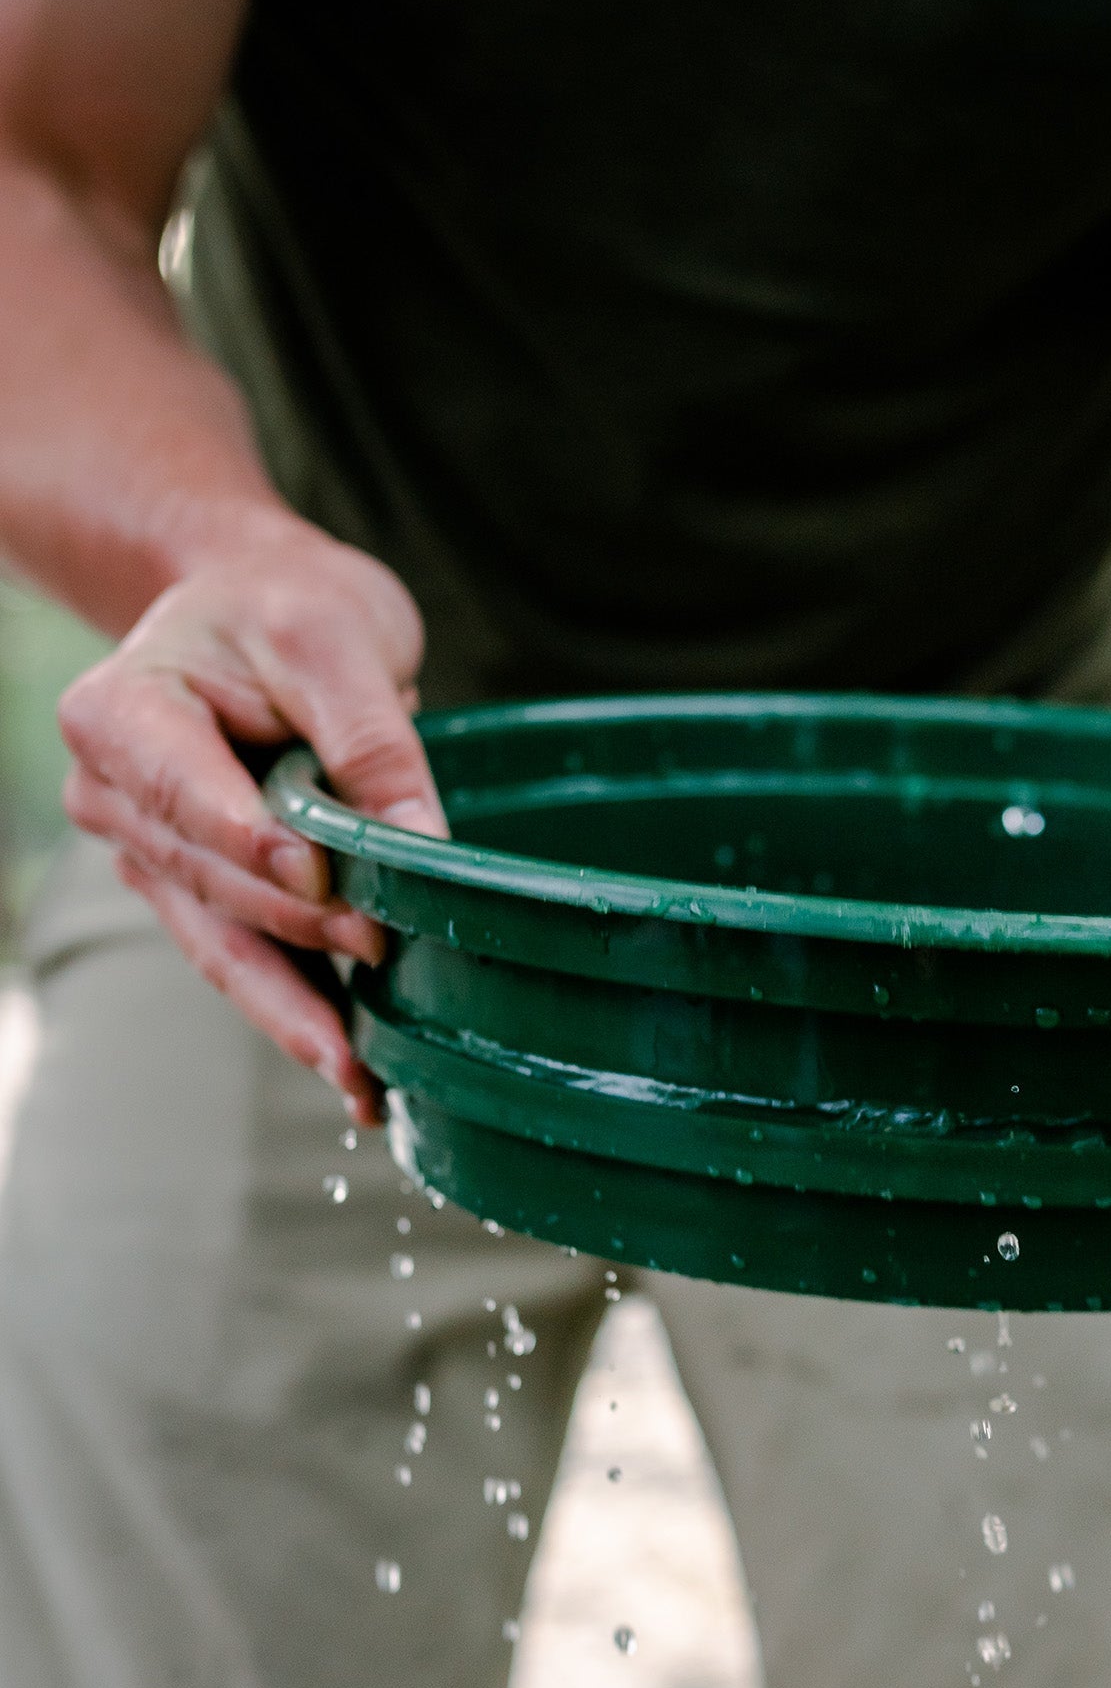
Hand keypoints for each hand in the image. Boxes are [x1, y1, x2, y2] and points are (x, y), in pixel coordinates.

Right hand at [57, 518, 444, 1124]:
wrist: (255, 606)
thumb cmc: (286, 607)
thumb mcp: (338, 641)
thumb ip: (370, 741)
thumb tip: (418, 849)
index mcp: (123, 716)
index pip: (186, 798)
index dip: (255, 849)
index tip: (326, 885)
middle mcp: (116, 796)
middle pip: (214, 882)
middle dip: (302, 927)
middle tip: (389, 956)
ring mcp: (153, 857)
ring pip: (225, 946)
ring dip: (298, 1015)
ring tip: (364, 1081)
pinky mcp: (202, 897)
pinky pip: (247, 964)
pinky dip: (302, 1016)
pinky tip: (355, 1073)